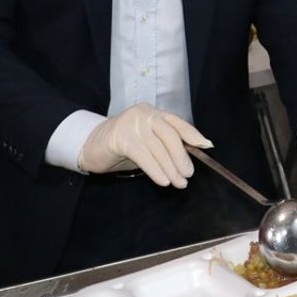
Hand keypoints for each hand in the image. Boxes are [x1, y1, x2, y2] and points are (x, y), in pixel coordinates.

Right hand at [78, 103, 209, 187]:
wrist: (90, 146)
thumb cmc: (123, 146)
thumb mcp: (147, 142)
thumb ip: (164, 145)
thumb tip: (188, 160)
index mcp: (153, 113)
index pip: (177, 123)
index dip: (193, 135)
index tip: (206, 147)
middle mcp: (144, 114)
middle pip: (170, 135)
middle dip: (182, 157)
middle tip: (188, 175)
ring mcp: (131, 124)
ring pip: (158, 148)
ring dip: (171, 168)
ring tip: (178, 183)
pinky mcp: (120, 137)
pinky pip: (144, 156)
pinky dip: (156, 170)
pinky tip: (163, 181)